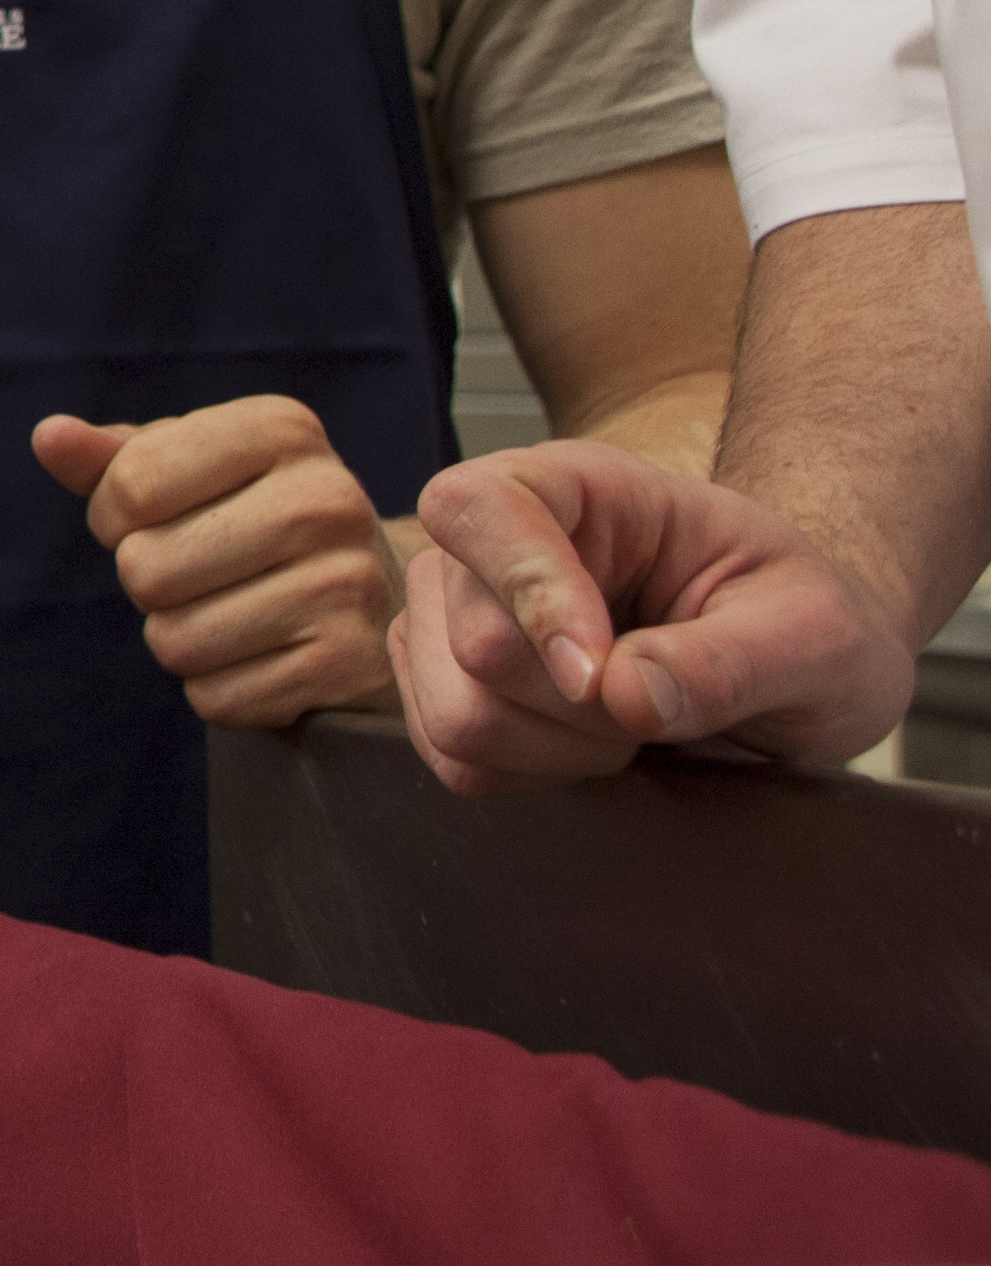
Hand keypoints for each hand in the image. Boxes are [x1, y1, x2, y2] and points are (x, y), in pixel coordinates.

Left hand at [36, 397, 400, 729]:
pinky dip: (219, 688)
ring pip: (174, 642)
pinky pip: (217, 698)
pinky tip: (260, 655)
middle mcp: (327, 499)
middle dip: (147, 582)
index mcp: (281, 430)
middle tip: (199, 573)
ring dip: (178, 638)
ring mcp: (349, 584)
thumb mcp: (190, 468)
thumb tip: (50, 436)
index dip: (114, 516)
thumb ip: (112, 456)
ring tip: (229, 612)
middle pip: (144, 569)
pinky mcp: (352, 664)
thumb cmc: (253, 515)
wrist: (379, 593)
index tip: (153, 520)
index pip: (130, 484)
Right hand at [394, 439, 921, 788]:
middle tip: (662, 703)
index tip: (598, 677)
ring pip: (454, 714)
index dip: (526, 591)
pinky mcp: (445, 688)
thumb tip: (624, 693)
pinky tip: (590, 748)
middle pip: (476, 643)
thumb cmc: (804, 625)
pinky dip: (534, 777)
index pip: (479, 507)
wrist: (789, 668)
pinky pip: (454, 761)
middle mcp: (492, 544)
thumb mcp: (819, 635)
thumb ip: (733, 661)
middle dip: (582, 709)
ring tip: (631, 726)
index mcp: (579, 488)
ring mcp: (455, 616)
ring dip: (560, 750)